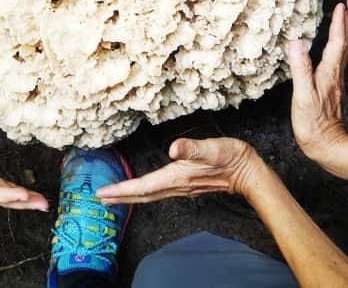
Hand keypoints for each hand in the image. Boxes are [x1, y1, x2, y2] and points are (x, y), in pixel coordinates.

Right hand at [0, 145, 48, 210]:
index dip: (8, 194)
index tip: (23, 195)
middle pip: (6, 199)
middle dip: (25, 203)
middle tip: (44, 205)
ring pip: (9, 196)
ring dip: (26, 200)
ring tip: (44, 203)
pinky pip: (7, 190)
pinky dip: (20, 193)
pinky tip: (31, 196)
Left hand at [97, 138, 259, 204]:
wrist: (247, 172)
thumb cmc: (230, 157)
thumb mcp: (211, 148)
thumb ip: (192, 148)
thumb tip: (173, 148)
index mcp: (177, 177)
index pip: (143, 186)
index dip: (121, 190)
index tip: (102, 194)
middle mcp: (177, 185)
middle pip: (143, 195)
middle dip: (120, 197)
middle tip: (99, 199)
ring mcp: (182, 187)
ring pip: (149, 195)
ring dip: (130, 196)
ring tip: (114, 197)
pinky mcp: (186, 184)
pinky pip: (158, 192)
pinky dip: (143, 192)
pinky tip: (141, 191)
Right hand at [288, 4, 347, 163]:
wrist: (327, 146)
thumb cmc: (313, 124)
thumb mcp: (302, 96)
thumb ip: (300, 69)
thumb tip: (296, 43)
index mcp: (329, 74)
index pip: (336, 43)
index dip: (338, 24)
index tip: (340, 7)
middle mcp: (335, 76)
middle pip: (344, 45)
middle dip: (346, 25)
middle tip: (347, 8)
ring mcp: (336, 83)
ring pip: (343, 53)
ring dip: (344, 36)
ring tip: (344, 23)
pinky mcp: (332, 90)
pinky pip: (338, 62)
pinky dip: (339, 49)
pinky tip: (334, 51)